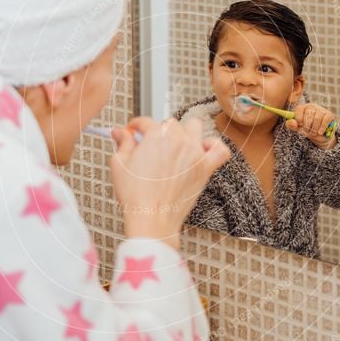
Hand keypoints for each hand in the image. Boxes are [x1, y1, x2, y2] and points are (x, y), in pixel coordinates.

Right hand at [108, 117, 229, 249]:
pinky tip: (203, 150)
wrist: (152, 218)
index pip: (145, 122)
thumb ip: (122, 143)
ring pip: (194, 127)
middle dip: (159, 132)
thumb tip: (120, 133)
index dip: (136, 127)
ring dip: (185, 132)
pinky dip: (213, 146)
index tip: (134, 132)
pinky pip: (219, 149)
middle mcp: (178, 140)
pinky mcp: (205, 168)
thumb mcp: (119, 164)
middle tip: (151, 146)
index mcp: (157, 136)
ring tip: (177, 145)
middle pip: (170, 124)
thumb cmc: (136, 196)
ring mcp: (194, 153)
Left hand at [285, 103, 336, 149]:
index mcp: (303, 108)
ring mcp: (321, 110)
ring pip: (317, 118)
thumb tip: (291, 122)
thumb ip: (292, 126)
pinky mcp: (329, 114)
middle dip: (307, 125)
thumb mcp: (298, 129)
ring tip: (313, 133)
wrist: (320, 137)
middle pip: (308, 113)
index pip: (300, 108)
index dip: (299, 117)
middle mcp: (312, 107)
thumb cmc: (308, 130)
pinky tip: (320, 132)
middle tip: (307, 131)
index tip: (300, 125)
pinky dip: (322, 128)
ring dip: (314, 128)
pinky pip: (325, 120)